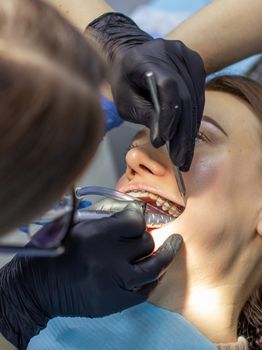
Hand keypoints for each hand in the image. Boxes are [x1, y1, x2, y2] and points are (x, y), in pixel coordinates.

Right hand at [0, 200, 181, 348]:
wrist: (36, 287)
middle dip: (143, 235)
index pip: (135, 219)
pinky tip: (158, 269)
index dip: (138, 215)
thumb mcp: (73, 224)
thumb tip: (131, 211)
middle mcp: (109, 257)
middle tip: (137, 235)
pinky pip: (145, 290)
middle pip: (144, 241)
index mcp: (97, 234)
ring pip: (153, 265)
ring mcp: (115, 282)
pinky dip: (154, 278)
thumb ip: (103, 217)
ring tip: (175, 244)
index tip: (137, 215)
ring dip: (166, 253)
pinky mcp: (115, 302)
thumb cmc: (53, 251)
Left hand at [86, 13, 205, 170]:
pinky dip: (193, 120)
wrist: (132, 53)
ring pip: (195, 101)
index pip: (168, 87)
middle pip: (186, 98)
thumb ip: (143, 114)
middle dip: (182, 134)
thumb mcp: (124, 99)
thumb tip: (162, 139)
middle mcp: (174, 53)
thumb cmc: (123, 79)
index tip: (164, 140)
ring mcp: (188, 57)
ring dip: (190, 132)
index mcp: (150, 58)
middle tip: (179, 161)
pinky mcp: (196, 65)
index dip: (169, 115)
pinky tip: (187, 140)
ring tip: (185, 157)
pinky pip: (198, 98)